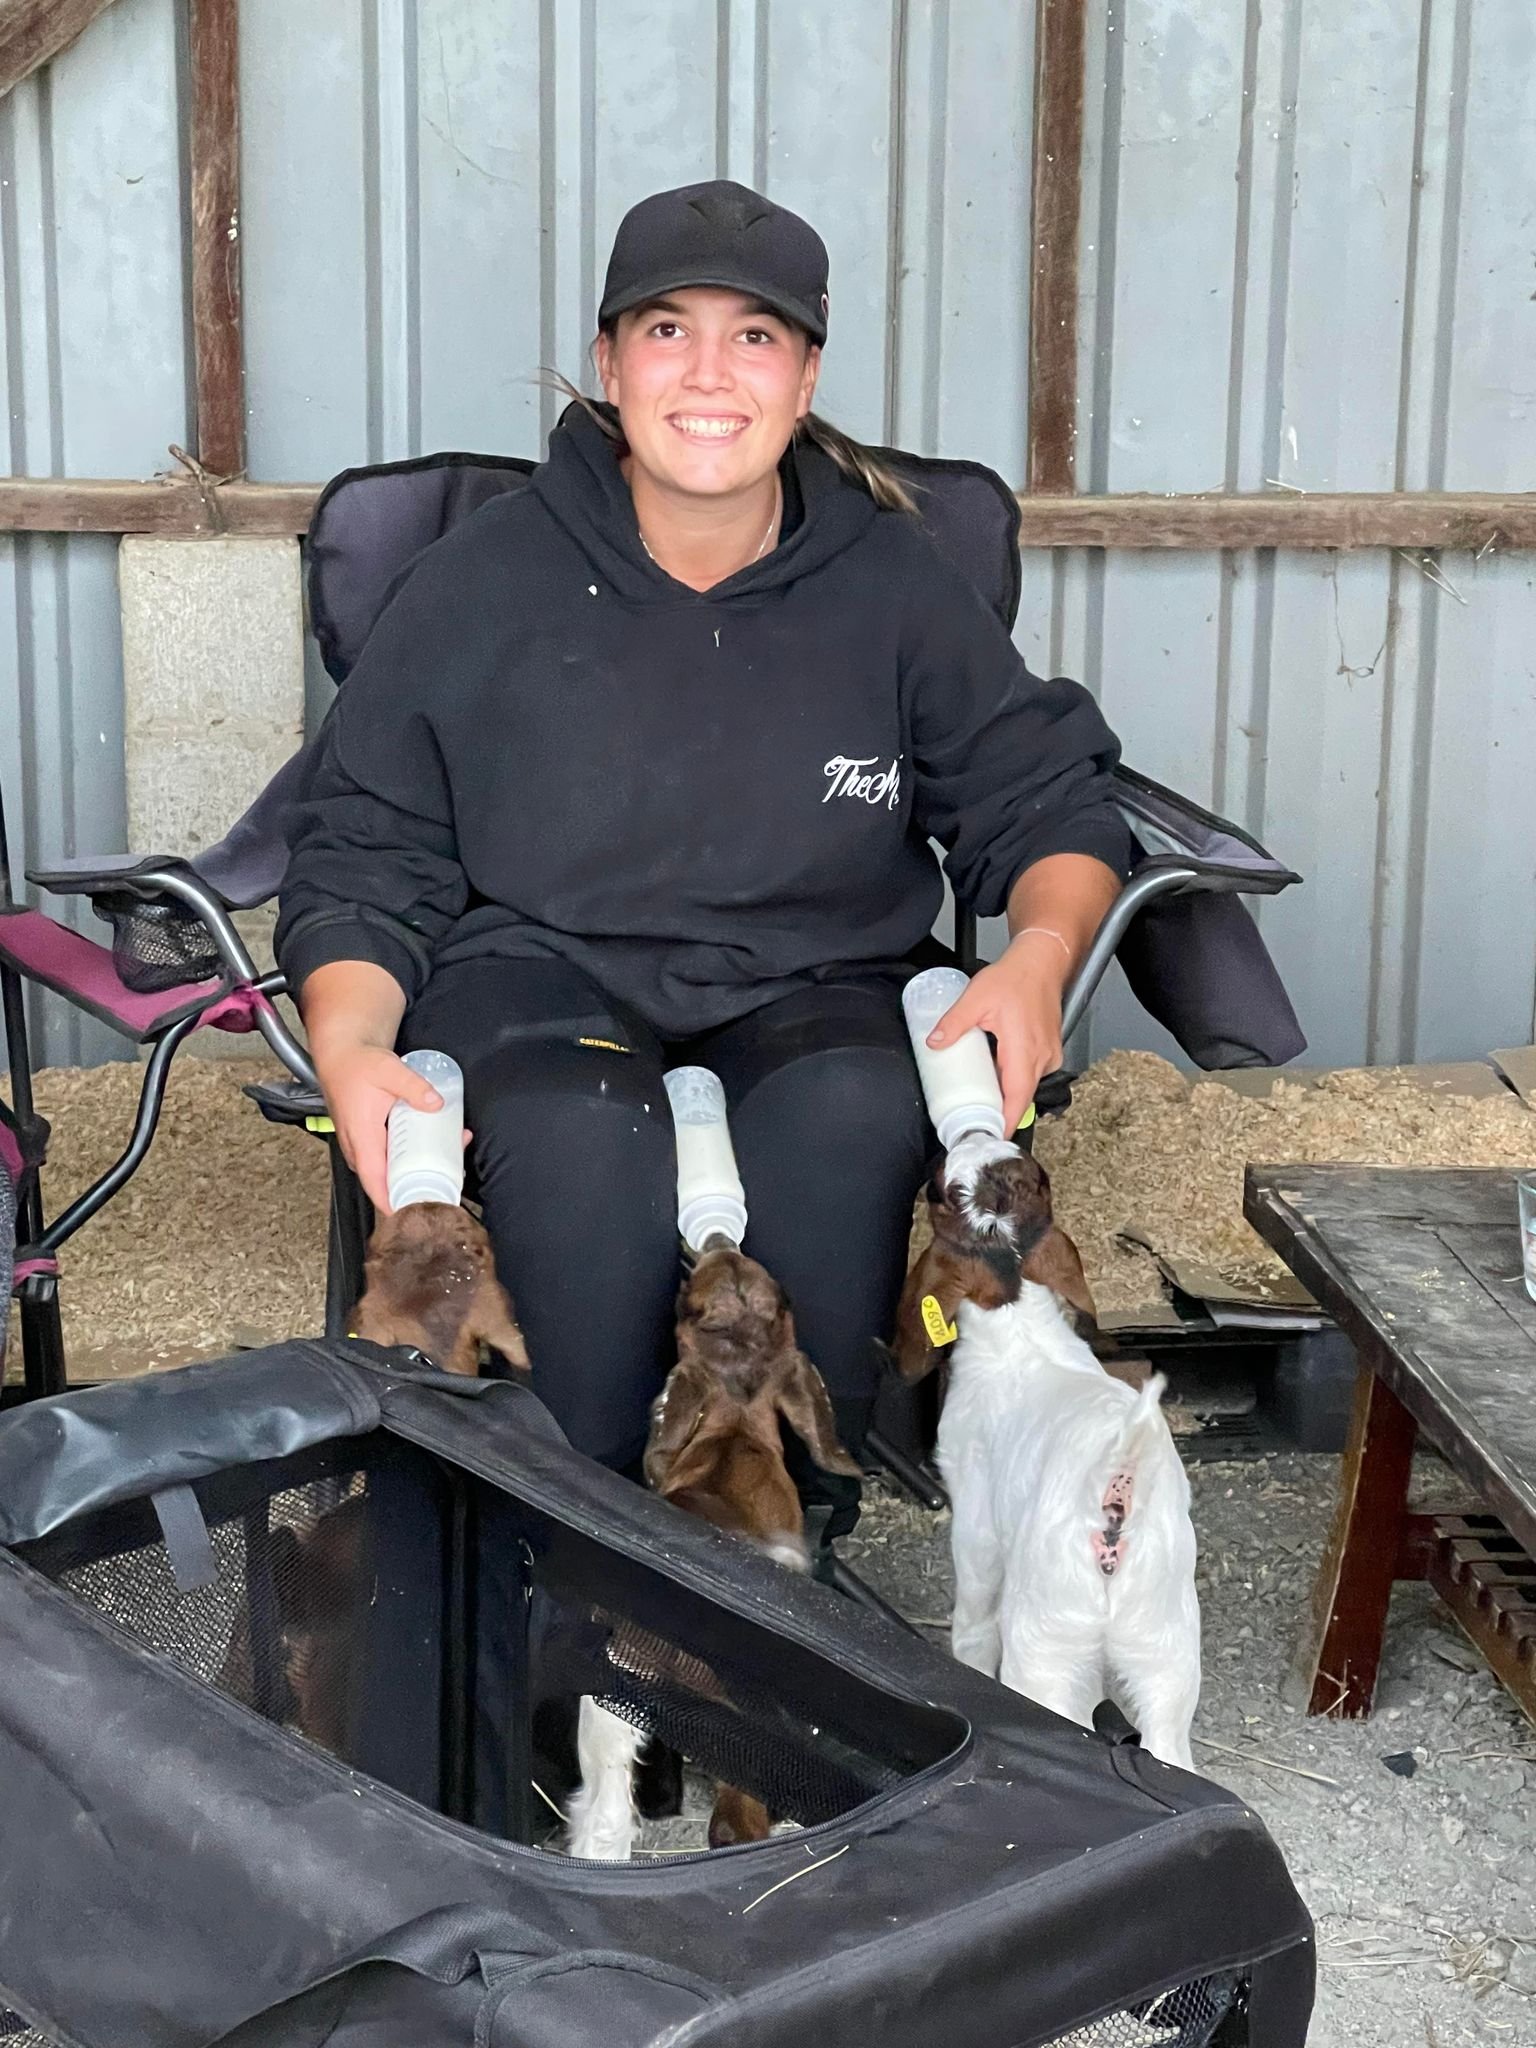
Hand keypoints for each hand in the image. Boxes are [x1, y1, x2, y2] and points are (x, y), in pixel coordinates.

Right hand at [310, 1041, 466, 1212]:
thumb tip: (437, 1103)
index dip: (397, 1204)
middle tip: (451, 1183)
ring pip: (390, 1173)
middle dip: (420, 1187)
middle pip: (388, 1184)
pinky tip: (436, 1148)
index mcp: (361, 1140)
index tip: (420, 1214)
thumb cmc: (357, 1065)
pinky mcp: (369, 1143)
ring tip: (451, 1162)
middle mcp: (359, 1150)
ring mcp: (362, 1148)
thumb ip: (413, 1087)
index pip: (376, 1185)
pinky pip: (390, 1160)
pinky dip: (412, 1159)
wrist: (341, 1055)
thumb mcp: (388, 1070)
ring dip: (419, 1172)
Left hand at [926, 934, 1066, 1133]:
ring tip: (982, 1099)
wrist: (1042, 961)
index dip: (1005, 1122)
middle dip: (1001, 1112)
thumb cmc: (1016, 978)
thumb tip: (934, 1043)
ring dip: (1007, 1093)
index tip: (992, 1138)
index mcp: (1024, 1050)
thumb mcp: (975, 998)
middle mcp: (1041, 1057)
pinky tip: (997, 1073)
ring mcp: (1049, 1054)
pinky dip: (1015, 1077)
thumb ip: (953, 1023)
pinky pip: (1031, 1073)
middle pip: (1021, 1097)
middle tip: (977, 1123)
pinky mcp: (1049, 1049)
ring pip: (1026, 1085)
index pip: (1017, 1099)